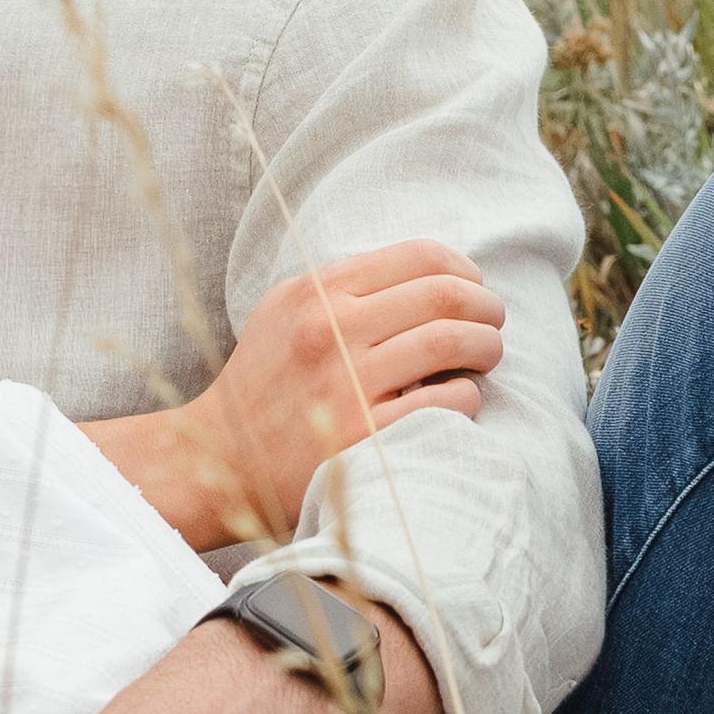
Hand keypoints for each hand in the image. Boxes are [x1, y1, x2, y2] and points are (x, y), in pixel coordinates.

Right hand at [172, 238, 502, 543]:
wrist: (219, 457)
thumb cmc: (262, 383)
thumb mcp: (285, 311)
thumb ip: (345, 286)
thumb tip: (428, 274)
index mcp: (316, 291)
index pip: (418, 256)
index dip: (463, 269)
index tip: (473, 286)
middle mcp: (331, 329)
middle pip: (444, 295)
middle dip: (486, 306)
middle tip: (494, 321)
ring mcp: (347, 383)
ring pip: (452, 342)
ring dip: (487, 347)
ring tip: (487, 356)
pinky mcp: (363, 435)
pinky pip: (445, 402)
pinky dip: (467, 395)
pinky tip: (460, 398)